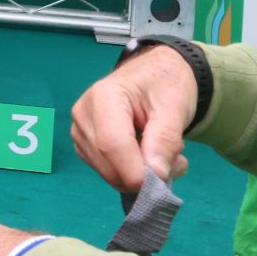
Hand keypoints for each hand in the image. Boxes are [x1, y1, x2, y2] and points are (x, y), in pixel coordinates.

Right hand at [70, 43, 197, 194]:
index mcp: (103, 97)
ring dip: (140, 176)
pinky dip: (131, 173)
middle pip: (108, 164)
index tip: (164, 182)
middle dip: (143, 176)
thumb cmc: (164, 85)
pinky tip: (146, 155)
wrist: (155, 74)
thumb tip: (156, 176)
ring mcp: (80, 131)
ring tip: (163, 154)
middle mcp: (83, 115)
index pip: (112, 144)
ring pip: (108, 174)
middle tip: (176, 162)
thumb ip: (166, 140)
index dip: (137, 172)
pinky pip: (108, 172)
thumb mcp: (175, 107)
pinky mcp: (84, 145)